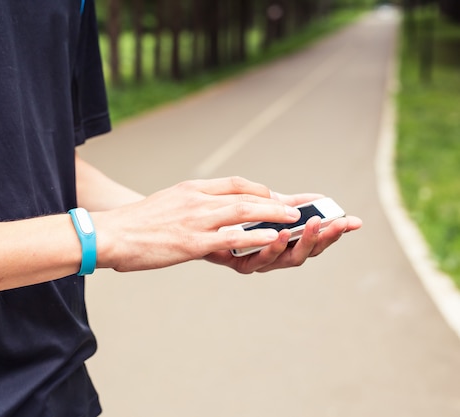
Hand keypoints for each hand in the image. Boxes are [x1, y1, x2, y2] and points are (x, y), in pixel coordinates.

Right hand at [92, 177, 306, 271]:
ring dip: (273, 214)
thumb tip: (205, 213)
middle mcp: (196, 199)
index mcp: (190, 189)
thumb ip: (188, 206)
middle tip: (297, 206)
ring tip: (295, 219)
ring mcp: (195, 220)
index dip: (258, 189)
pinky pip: (231, 236)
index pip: (233, 182)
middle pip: (245, 194)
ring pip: (244, 211)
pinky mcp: (192, 242)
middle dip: (275, 200)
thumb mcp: (165, 205)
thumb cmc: (134, 224)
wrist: (109, 234)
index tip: (274, 195)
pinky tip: (273, 238)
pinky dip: (256, 235)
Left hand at [204, 192, 362, 272]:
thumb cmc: (232, 217)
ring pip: (288, 259)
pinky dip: (273, 247)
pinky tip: (280, 234)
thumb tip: (321, 199)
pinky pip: (260, 260)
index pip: (316, 240)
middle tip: (339, 223)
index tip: (354, 221)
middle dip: (325, 238)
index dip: (335, 232)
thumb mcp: (265, 206)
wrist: (194, 227)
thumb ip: (290, 204)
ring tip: (313, 224)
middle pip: (308, 252)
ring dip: (303, 241)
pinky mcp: (240, 264)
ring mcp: (260, 262)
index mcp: (285, 242)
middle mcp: (275, 256)